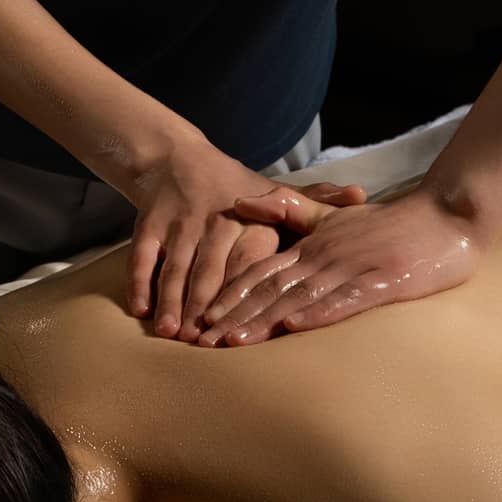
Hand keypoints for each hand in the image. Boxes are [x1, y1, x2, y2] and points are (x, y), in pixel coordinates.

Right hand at [126, 132, 366, 339]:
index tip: (252, 321)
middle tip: (207, 342)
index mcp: (250, 220)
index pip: (251, 262)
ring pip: (176, 266)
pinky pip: (142, 256)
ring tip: (175, 334)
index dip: (250, 292)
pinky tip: (141, 311)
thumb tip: (361, 194)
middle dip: (207, 305)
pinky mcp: (149, 225)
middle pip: (210, 269)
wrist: (176, 158)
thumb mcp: (276, 192)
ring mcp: (179, 223)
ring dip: (174, 300)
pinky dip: (140, 282)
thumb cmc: (235, 189)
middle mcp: (215, 221)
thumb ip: (316, 201)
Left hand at [196, 184, 487, 345]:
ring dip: (264, 319)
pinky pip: (344, 300)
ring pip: (298, 297)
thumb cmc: (388, 223)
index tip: (200, 316)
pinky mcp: (380, 282)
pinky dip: (318, 313)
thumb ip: (289, 211)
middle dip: (234, 314)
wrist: (445, 217)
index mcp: (312, 246)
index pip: (261, 271)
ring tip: (233, 340)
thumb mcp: (333, 214)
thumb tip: (242, 201)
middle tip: (201, 339)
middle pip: (270, 288)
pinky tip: (294, 327)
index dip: (229, 294)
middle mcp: (324, 258)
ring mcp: (351, 270)